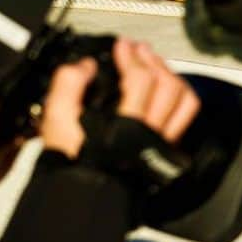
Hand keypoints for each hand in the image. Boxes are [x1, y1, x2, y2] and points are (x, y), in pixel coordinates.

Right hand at [40, 38, 199, 159]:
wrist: (81, 196)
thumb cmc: (70, 162)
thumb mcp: (56, 123)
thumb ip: (67, 88)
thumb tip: (86, 65)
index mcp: (125, 128)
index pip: (140, 81)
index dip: (131, 57)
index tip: (122, 45)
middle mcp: (150, 134)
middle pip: (168, 86)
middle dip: (153, 61)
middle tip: (139, 49)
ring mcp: (162, 141)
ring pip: (183, 100)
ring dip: (170, 75)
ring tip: (154, 63)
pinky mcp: (166, 147)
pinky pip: (184, 115)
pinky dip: (178, 95)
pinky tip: (164, 87)